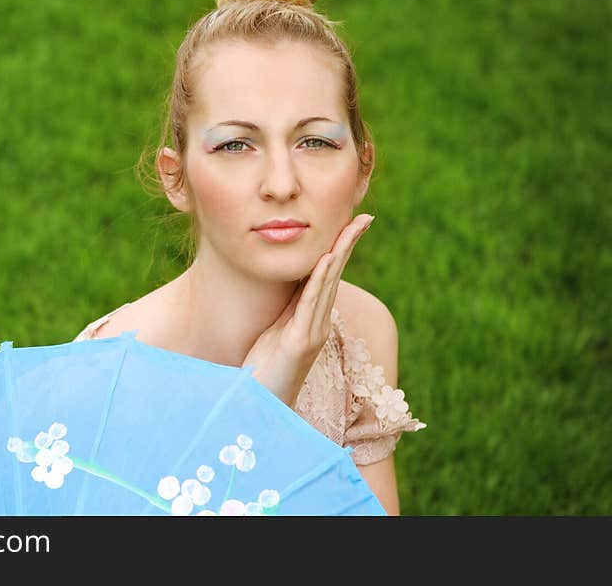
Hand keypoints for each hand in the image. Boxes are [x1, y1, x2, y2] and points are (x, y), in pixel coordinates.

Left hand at [245, 213, 374, 406]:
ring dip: (339, 255)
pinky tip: (326, 261)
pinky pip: (310, 305)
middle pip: (335, 275)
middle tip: (364, 217)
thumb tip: (290, 285)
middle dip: (348, 244)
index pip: (328, 276)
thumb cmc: (263, 370)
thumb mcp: (276, 331)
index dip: (340, 249)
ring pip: (328, 286)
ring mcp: (312, 333)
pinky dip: (319, 281)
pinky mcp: (300, 342)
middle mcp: (317, 323)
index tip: (352, 224)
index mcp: (310, 318)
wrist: (259, 404)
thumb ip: (287, 311)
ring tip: (350, 229)